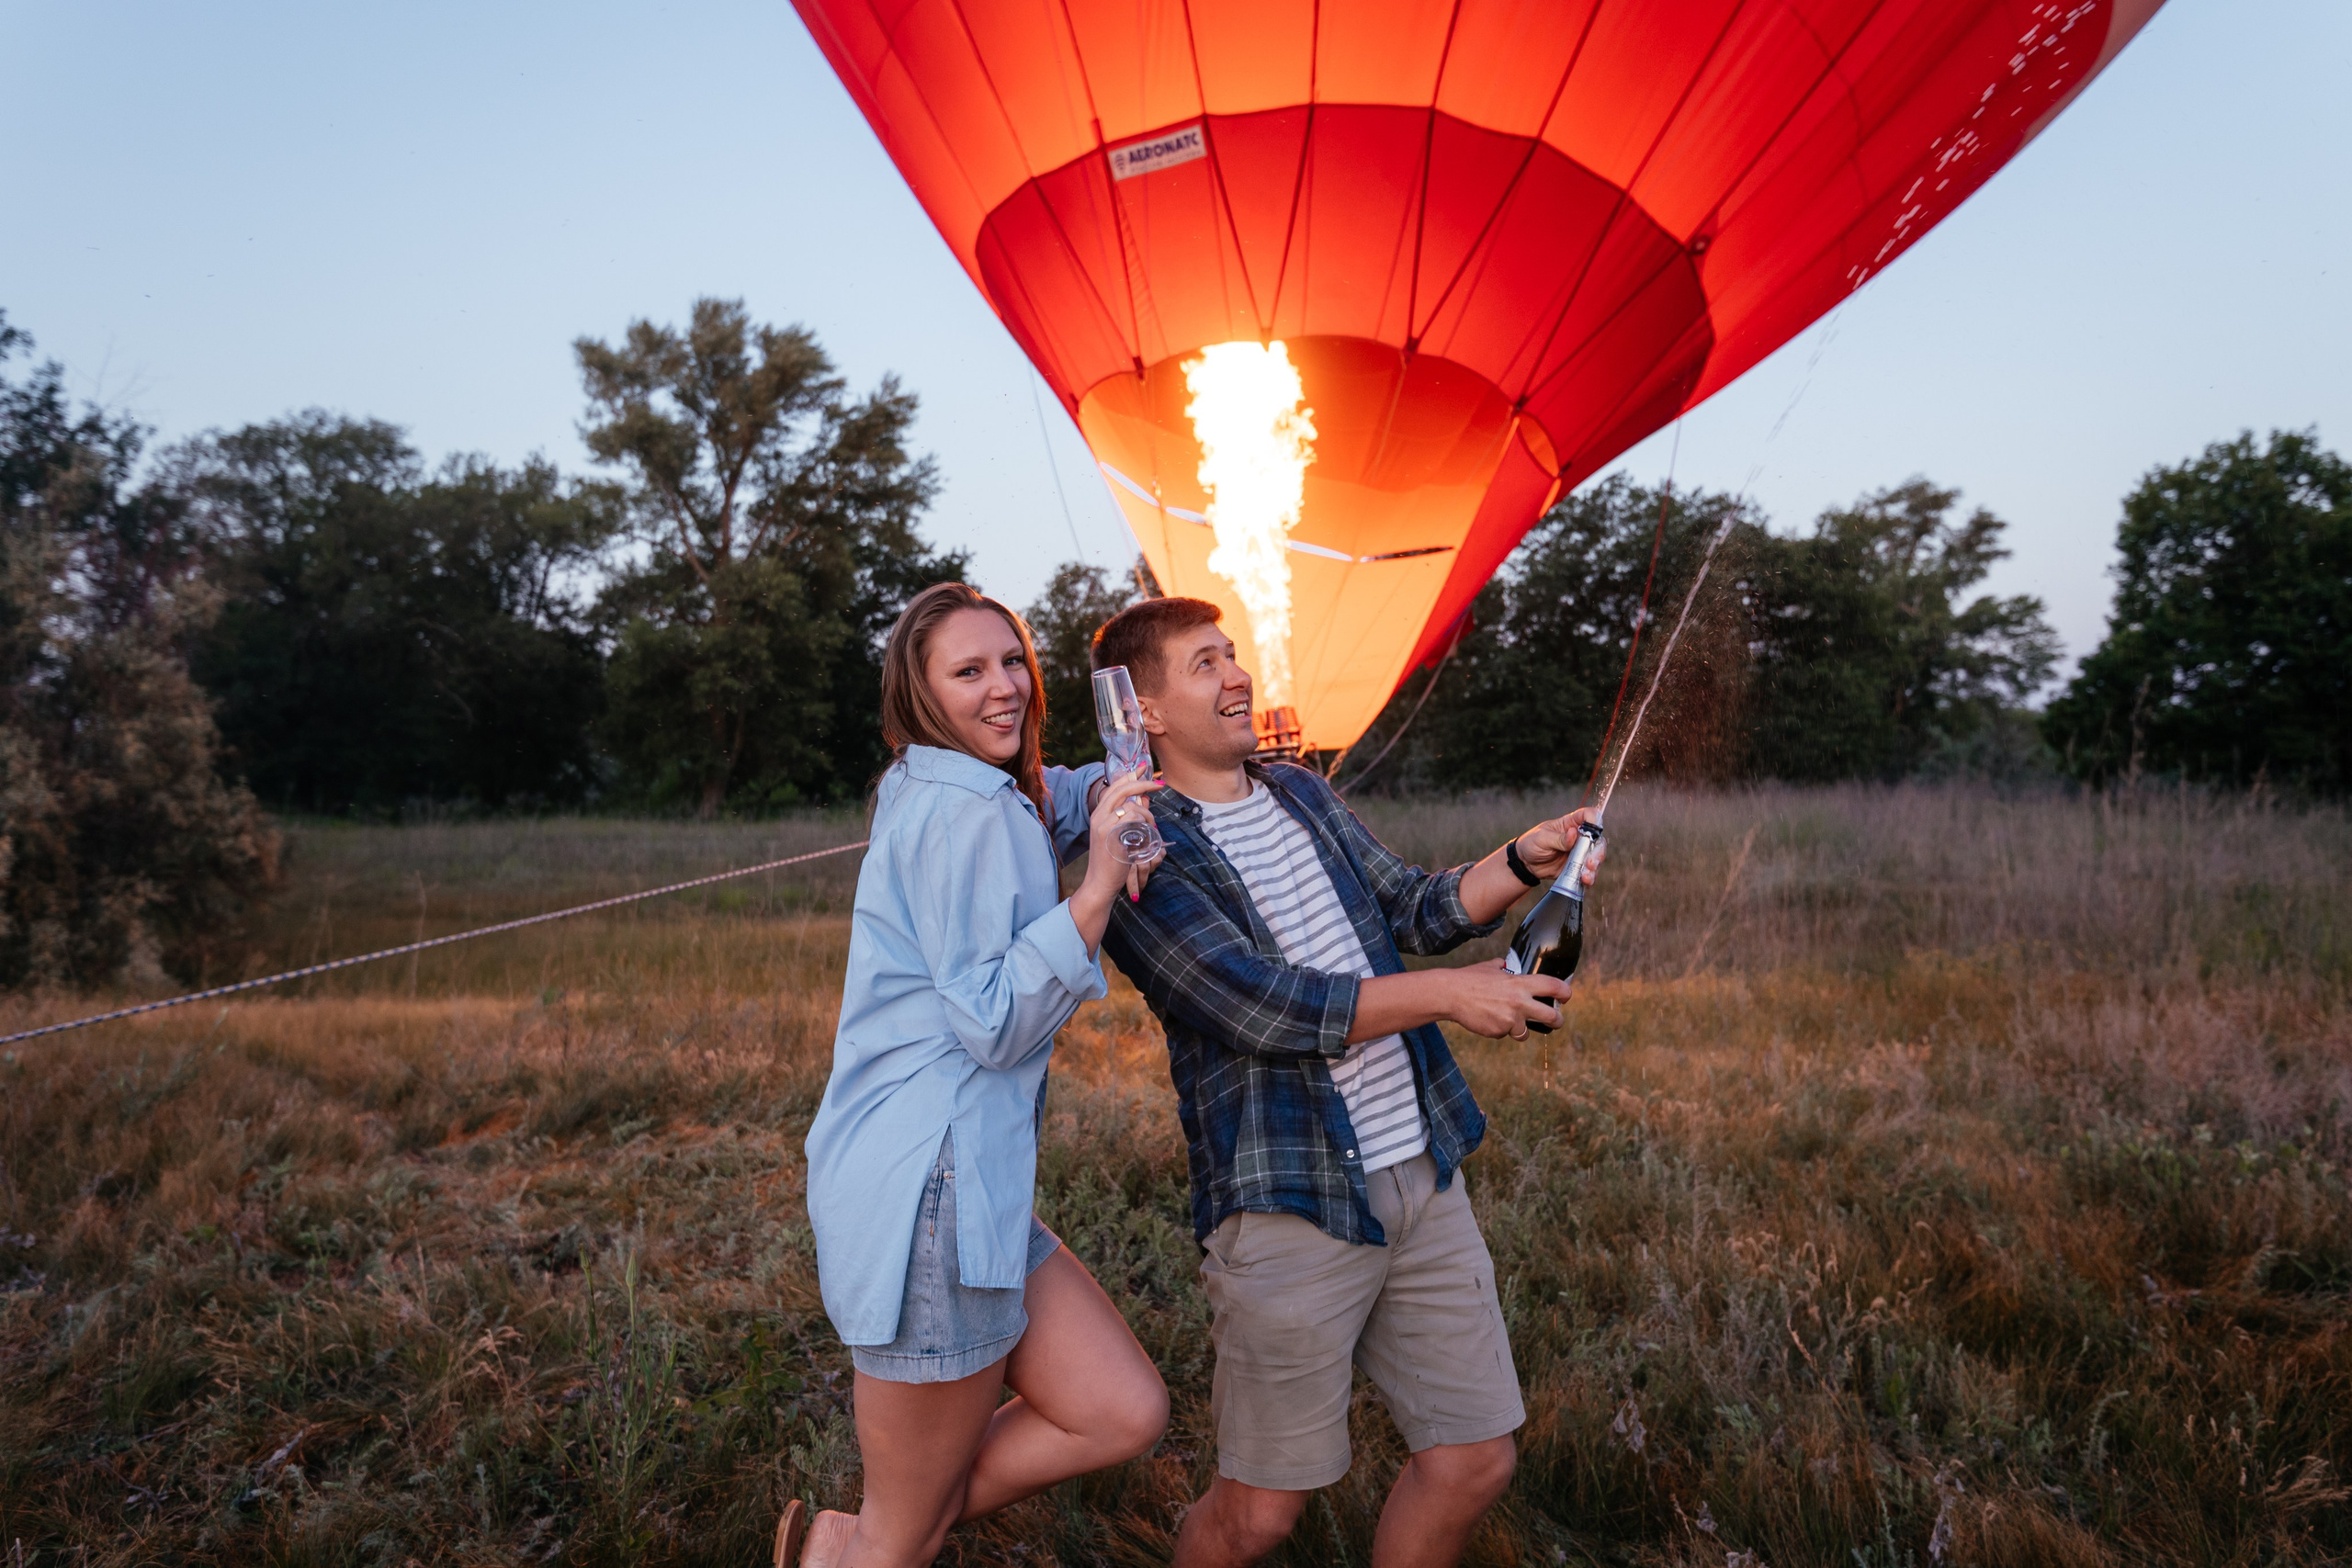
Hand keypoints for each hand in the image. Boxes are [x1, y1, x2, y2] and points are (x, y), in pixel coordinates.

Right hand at [1081, 771, 1164, 904]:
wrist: (1100, 883)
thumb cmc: (1111, 860)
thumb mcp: (1118, 835)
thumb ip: (1129, 817)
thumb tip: (1144, 800)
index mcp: (1098, 813)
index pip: (1114, 787)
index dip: (1130, 775)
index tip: (1143, 767)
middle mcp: (1098, 816)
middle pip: (1122, 790)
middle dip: (1143, 784)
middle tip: (1159, 784)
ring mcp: (1103, 826)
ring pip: (1132, 807)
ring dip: (1147, 815)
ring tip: (1152, 828)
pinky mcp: (1112, 836)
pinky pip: (1133, 820)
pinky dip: (1144, 825)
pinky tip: (1146, 835)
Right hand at [1440, 959, 1569, 1039]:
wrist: (1451, 994)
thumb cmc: (1469, 978)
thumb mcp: (1490, 968)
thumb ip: (1503, 968)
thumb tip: (1505, 964)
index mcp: (1520, 984)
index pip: (1553, 986)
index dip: (1565, 992)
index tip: (1566, 996)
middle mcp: (1520, 1002)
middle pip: (1551, 1017)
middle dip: (1557, 1021)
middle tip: (1556, 1021)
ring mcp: (1510, 1019)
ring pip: (1525, 1032)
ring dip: (1520, 1030)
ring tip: (1507, 1021)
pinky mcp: (1498, 1031)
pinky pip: (1504, 1034)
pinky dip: (1499, 1030)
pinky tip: (1487, 1019)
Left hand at [1512, 807, 1605, 886]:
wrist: (1525, 864)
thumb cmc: (1532, 843)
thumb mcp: (1542, 838)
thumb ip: (1559, 838)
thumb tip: (1573, 833)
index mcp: (1570, 824)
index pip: (1588, 815)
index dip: (1594, 820)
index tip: (1594, 830)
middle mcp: (1579, 838)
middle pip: (1598, 840)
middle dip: (1597, 852)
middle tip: (1590, 862)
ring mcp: (1579, 853)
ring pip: (1596, 858)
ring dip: (1594, 867)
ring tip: (1586, 875)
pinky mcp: (1577, 867)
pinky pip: (1588, 872)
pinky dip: (1589, 877)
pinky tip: (1585, 880)